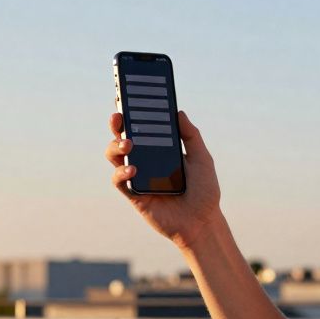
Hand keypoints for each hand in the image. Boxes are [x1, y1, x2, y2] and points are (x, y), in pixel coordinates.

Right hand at [104, 110, 222, 248]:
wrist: (202, 222)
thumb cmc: (204, 191)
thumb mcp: (202, 158)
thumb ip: (190, 135)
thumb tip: (178, 111)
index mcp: (159, 149)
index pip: (141, 127)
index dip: (132, 112)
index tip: (127, 96)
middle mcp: (145, 160)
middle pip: (122, 137)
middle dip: (117, 124)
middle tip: (118, 116)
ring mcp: (137, 176)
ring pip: (115, 156)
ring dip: (116, 145)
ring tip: (128, 144)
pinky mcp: (134, 194)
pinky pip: (119, 180)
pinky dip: (122, 171)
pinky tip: (133, 169)